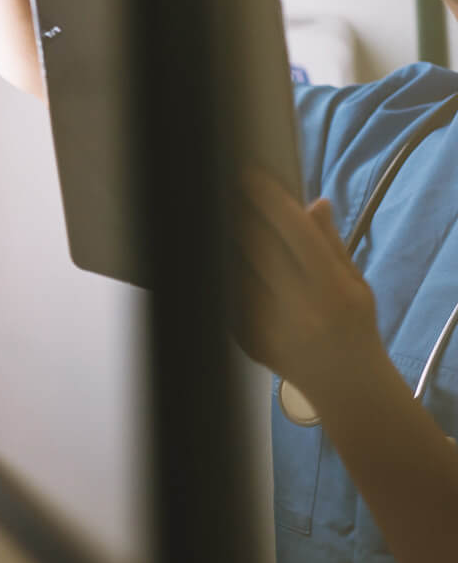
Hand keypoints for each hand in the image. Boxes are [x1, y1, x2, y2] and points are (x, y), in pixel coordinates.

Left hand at [232, 169, 381, 404]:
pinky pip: (227, 298)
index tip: (248, 175)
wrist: (347, 386)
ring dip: (222, 243)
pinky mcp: (248, 341)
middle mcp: (300, 309)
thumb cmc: (353, 326)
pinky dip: (220, 276)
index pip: (296, 234)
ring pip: (235, 271)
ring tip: (207, 216)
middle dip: (237, 216)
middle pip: (257, 248)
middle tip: (218, 187)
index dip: (270, 201)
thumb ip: (330, 244)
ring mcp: (271, 328)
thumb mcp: (355, 284)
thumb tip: (314, 202)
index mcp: (332, 290)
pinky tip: (210, 256)